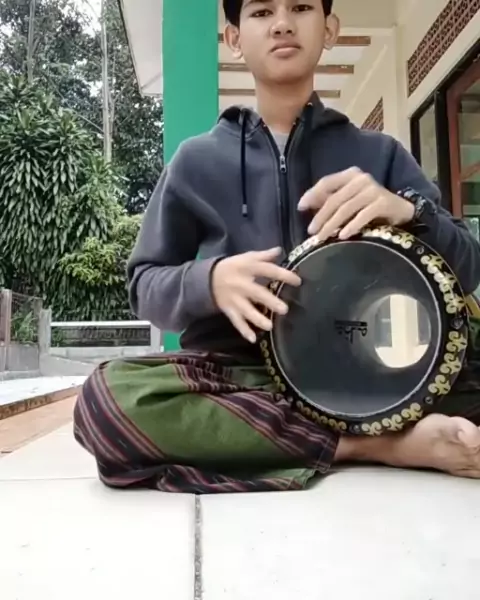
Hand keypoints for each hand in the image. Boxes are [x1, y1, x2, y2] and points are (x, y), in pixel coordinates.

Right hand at [211, 247, 300, 343]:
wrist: (208, 278)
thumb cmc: (233, 267)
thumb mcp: (246, 257)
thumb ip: (264, 255)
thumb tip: (280, 250)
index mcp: (248, 268)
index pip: (268, 270)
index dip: (283, 275)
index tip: (297, 281)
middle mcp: (242, 284)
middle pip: (257, 293)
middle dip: (270, 301)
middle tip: (284, 309)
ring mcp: (235, 299)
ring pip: (246, 310)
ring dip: (257, 319)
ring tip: (269, 326)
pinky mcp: (229, 309)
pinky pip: (236, 321)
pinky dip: (244, 330)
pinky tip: (253, 339)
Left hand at [298, 167, 414, 240]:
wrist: (400, 210)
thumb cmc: (370, 205)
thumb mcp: (349, 199)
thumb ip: (330, 199)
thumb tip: (305, 205)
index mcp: (351, 174)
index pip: (327, 182)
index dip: (312, 194)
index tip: (300, 207)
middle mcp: (361, 179)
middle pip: (334, 199)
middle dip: (321, 216)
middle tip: (311, 232)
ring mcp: (372, 190)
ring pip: (346, 208)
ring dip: (332, 224)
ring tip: (323, 237)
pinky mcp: (382, 202)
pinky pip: (362, 215)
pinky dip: (351, 226)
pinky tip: (342, 236)